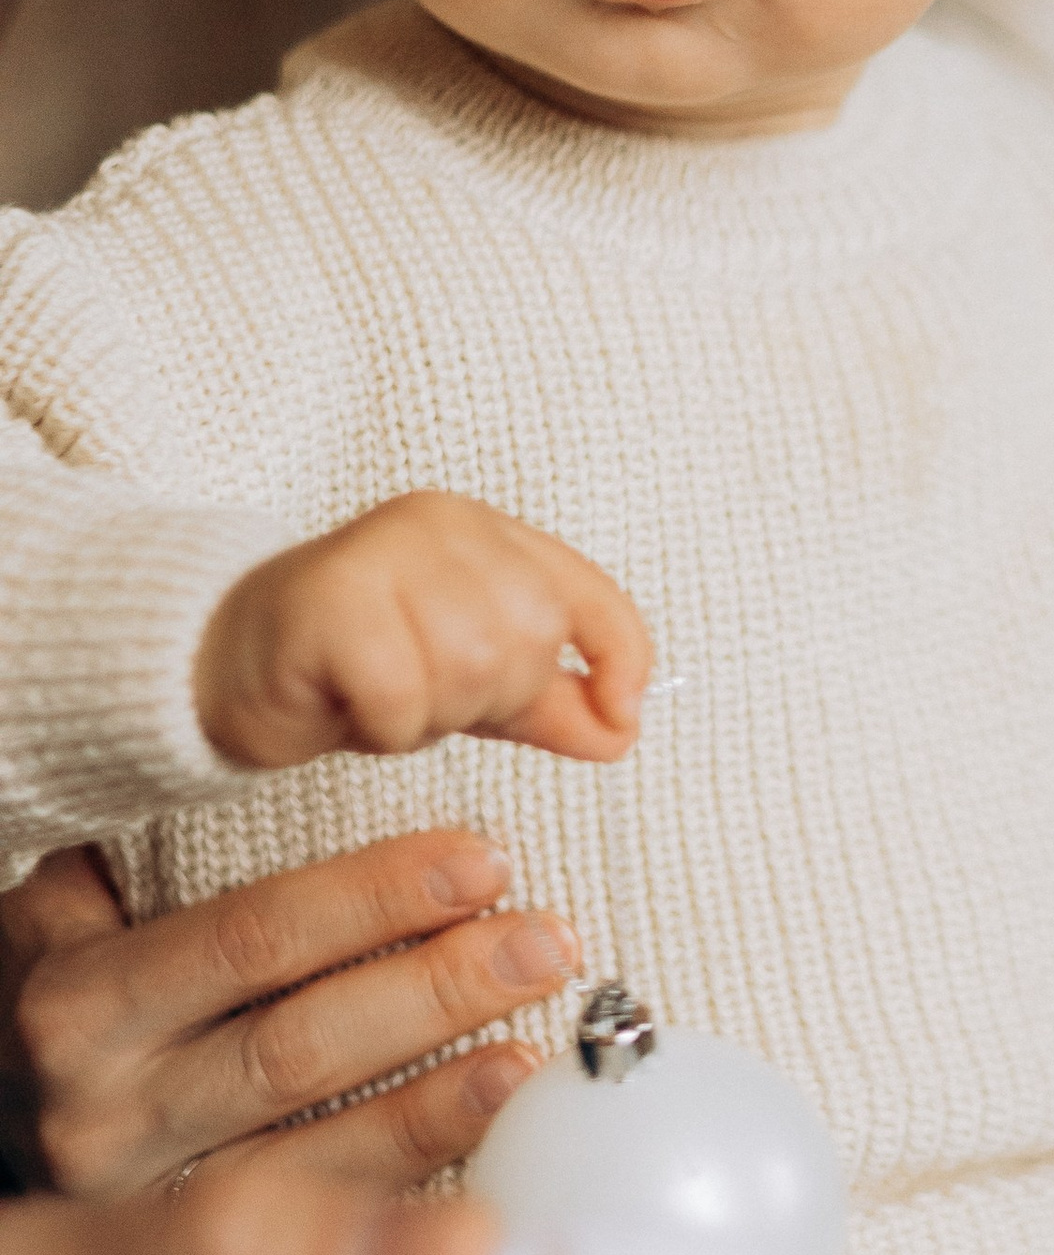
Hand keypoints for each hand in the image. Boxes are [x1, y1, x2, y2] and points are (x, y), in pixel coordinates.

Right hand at [2, 832, 577, 1200]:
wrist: (2, 1120)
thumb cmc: (69, 995)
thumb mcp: (74, 915)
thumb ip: (155, 862)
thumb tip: (319, 775)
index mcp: (81, 1000)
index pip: (250, 938)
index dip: (371, 900)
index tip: (481, 862)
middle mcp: (106, 1106)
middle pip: (299, 1045)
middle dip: (437, 990)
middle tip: (546, 942)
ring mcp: (150, 1196)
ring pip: (318, 1144)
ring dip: (445, 1094)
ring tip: (537, 1043)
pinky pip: (325, 1218)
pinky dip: (417, 1172)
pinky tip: (488, 1134)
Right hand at [195, 493, 651, 770]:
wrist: (228, 666)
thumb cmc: (354, 665)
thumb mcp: (472, 684)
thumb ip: (551, 702)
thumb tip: (623, 729)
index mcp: (486, 534)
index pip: (592, 595)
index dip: (622, 659)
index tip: (623, 718)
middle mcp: (438, 526)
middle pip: (531, 637)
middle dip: (491, 696)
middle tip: (428, 695)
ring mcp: (380, 552)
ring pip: (472, 665)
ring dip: (432, 713)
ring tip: (387, 697)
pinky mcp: (326, 600)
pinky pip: (401, 694)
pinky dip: (384, 725)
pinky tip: (349, 705)